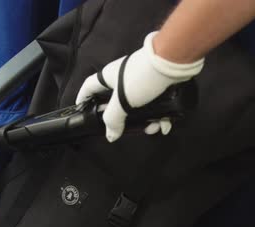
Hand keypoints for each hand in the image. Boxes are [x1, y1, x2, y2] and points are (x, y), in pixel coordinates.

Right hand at [76, 32, 203, 141]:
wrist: (173, 62)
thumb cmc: (141, 78)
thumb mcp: (122, 101)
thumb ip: (113, 120)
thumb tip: (110, 136)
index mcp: (109, 78)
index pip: (89, 88)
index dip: (83, 99)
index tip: (82, 110)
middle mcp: (123, 79)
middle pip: (117, 103)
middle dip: (124, 120)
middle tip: (127, 130)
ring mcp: (141, 81)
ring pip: (138, 106)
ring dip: (146, 120)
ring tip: (153, 128)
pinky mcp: (157, 85)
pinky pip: (154, 104)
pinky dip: (159, 116)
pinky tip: (164, 124)